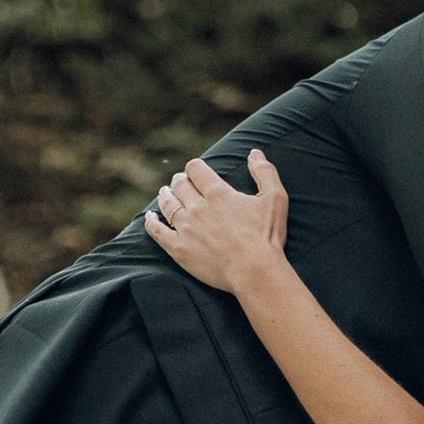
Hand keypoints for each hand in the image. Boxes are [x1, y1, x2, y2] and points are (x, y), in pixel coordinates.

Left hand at [144, 149, 288, 291]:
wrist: (254, 271)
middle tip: (180, 182)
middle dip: (180, 180)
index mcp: (218, 192)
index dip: (194, 167)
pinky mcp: (179, 249)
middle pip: (180, 185)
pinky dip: (151, 222)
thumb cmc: (267, 236)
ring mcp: (186, 228)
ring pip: (167, 205)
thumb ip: (265, 172)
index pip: (196, 169)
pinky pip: (157, 232)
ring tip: (165, 193)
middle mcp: (197, 207)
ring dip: (165, 196)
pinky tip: (149, 218)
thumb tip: (254, 153)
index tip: (196, 172)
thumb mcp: (274, 198)